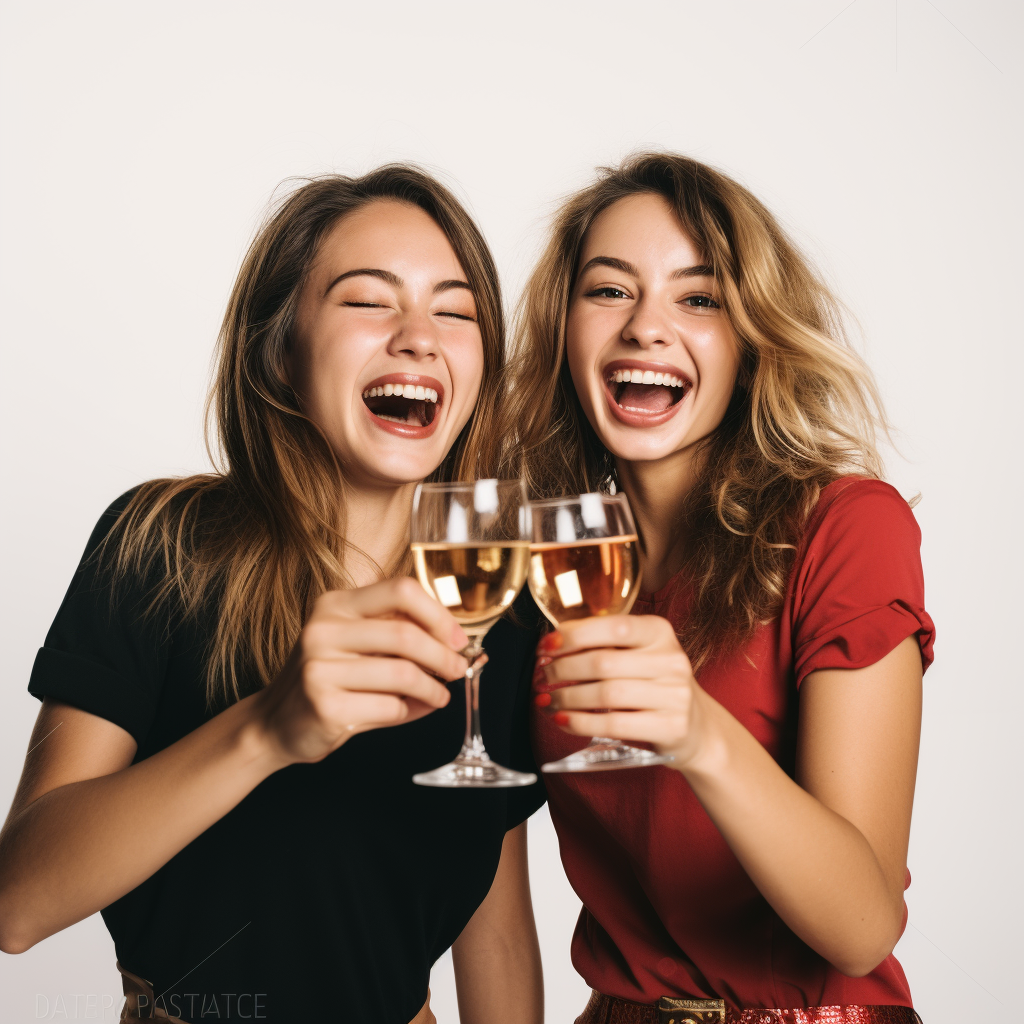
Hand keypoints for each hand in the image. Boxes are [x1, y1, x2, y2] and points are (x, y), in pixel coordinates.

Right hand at [253, 577, 469, 764]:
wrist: (276, 721)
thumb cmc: (328, 676)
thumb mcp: (353, 641)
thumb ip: (395, 633)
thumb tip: (455, 643)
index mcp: (335, 604)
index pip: (400, 590)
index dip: (437, 614)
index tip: (456, 637)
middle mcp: (323, 630)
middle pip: (405, 635)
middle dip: (443, 655)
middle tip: (458, 669)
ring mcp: (320, 669)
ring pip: (403, 674)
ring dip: (432, 689)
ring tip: (439, 696)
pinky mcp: (326, 707)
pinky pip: (390, 708)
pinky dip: (410, 712)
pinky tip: (410, 710)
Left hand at [536, 614, 708, 768]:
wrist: (696, 726)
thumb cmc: (654, 684)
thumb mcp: (639, 654)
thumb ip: (603, 643)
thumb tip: (552, 644)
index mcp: (660, 632)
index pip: (613, 626)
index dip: (574, 635)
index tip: (546, 645)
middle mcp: (671, 660)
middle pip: (603, 662)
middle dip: (563, 669)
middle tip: (543, 676)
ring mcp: (675, 695)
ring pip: (606, 694)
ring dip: (567, 697)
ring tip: (548, 699)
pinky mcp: (671, 727)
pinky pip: (613, 725)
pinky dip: (580, 722)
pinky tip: (563, 719)